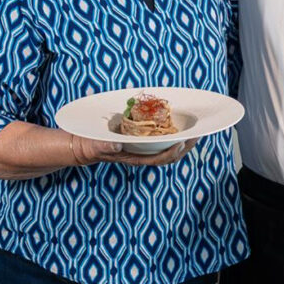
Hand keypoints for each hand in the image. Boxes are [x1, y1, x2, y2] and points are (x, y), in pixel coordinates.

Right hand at [73, 136, 197, 166]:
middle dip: (184, 147)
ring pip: (168, 148)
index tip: (181, 143)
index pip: (158, 159)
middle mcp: (142, 154)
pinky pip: (161, 139)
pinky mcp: (142, 140)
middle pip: (169, 155)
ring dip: (182, 141)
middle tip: (198, 136)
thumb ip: (104, 147)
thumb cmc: (90, 146)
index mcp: (134, 158)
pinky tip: (179, 125)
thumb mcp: (94, 145)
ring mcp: (143, 148)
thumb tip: (116, 147)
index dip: (171, 153)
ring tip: (195, 131)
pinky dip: (172, 133)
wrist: (85, 145)